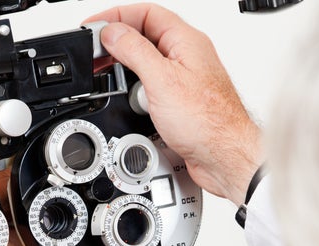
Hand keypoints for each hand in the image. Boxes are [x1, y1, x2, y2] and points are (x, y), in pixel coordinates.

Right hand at [85, 3, 261, 205]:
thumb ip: (135, 52)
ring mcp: (184, 79)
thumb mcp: (162, 81)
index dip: (117, 16)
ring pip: (147, 62)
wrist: (224, 158)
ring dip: (126, 67)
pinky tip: (129, 99)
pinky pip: (152, 85)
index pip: (146, 13)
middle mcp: (187, 57)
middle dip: (117, 42)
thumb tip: (113, 33)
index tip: (94, 27)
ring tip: (106, 73)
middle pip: (145, 35)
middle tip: (94, 52)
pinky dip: (135, 89)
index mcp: (186, 41)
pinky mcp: (180, 102)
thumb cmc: (208, 122)